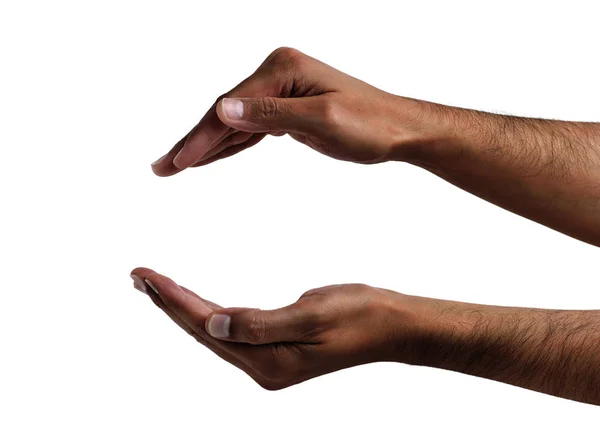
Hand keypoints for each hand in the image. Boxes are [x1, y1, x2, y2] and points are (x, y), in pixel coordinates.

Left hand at [130, 267, 420, 389]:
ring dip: (184, 308)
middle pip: (203, 332)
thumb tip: (213, 325)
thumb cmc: (359, 316)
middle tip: (139, 276)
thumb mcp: (311, 316)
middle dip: (169, 303)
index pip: (206, 326)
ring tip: (158, 287)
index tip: (146, 276)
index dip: (173, 300)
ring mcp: (269, 358)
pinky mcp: (277, 346)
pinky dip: (209, 311)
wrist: (392, 325)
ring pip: (214, 331)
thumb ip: (259, 324)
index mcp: (268, 361)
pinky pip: (232, 328)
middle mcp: (262, 366)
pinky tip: (198, 304)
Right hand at [151, 47, 431, 175]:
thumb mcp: (324, 120)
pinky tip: (212, 157)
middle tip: (160, 168)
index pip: (231, 107)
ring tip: (176, 166)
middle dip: (194, 142)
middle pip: (225, 112)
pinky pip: (250, 129)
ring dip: (206, 145)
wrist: (400, 129)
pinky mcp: (286, 108)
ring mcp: (281, 91)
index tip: (178, 163)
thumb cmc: (371, 124)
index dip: (202, 137)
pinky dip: (230, 145)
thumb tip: (222, 109)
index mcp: (283, 70)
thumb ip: (271, 115)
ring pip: (234, 122)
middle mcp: (278, 74)